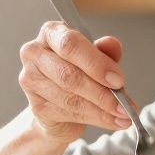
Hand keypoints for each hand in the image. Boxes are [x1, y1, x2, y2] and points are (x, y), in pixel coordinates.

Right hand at [17, 21, 131, 143]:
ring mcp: (32, 81)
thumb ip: (105, 51)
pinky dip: (96, 119)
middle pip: (69, 75)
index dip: (96, 63)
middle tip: (123, 103)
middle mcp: (35, 53)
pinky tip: (112, 121)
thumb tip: (113, 45)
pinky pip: (70, 114)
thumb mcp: (95, 58)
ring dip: (102, 110)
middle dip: (101, 92)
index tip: (118, 79)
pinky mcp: (37, 106)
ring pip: (71, 98)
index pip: (71, 44)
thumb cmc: (76, 72)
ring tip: (123, 115)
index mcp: (51, 33)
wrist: (58, 103)